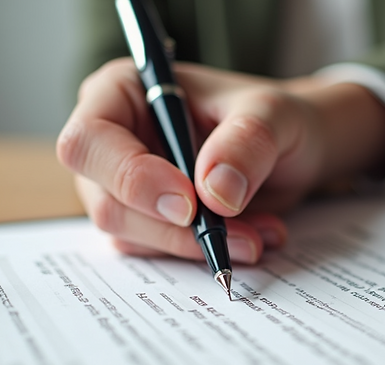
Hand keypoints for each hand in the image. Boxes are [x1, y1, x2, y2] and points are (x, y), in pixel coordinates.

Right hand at [57, 59, 384, 262]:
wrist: (295, 153)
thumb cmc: (274, 119)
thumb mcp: (274, 115)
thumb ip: (247, 141)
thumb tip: (213, 192)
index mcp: (123, 91)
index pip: (89, 141)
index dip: (131, 177)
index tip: (189, 204)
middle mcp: (112, 140)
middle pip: (105, 201)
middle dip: (171, 227)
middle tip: (237, 235)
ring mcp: (122, 186)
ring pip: (130, 235)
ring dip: (195, 245)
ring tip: (258, 234)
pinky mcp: (144, 223)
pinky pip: (156, 252)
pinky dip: (203, 253)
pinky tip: (249, 238)